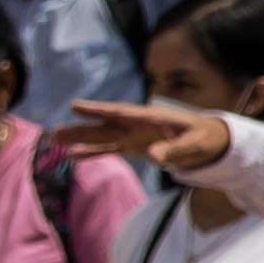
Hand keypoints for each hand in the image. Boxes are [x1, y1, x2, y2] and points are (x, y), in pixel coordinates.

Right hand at [63, 97, 236, 174]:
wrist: (209, 139)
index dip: (99, 110)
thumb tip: (153, 157)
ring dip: (80, 139)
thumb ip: (174, 150)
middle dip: (80, 128)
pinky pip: (110, 149)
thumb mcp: (194, 145)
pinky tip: (72, 156)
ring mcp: (133, 135)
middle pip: (105, 125)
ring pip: (102, 136)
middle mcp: (137, 124)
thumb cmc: (203, 138)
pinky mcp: (134, 146)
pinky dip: (93, 153)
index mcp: (151, 118)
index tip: (76, 105)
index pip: (121, 113)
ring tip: (55, 139)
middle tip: (54, 131)